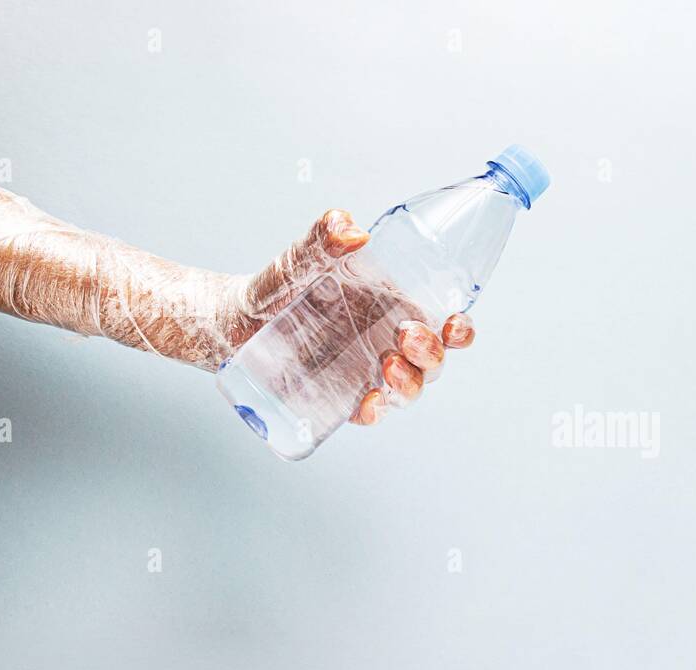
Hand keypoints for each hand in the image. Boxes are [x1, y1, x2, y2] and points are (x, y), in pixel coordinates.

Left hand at [222, 209, 475, 425]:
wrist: (236, 321)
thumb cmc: (278, 286)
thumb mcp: (301, 258)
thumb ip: (323, 237)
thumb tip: (350, 229)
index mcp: (395, 310)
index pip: (445, 325)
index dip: (460, 330)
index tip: (453, 323)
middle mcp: (389, 345)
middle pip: (434, 361)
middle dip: (432, 353)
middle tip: (406, 336)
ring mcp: (368, 374)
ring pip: (410, 390)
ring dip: (410, 383)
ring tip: (387, 364)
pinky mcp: (342, 400)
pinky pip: (370, 413)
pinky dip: (375, 411)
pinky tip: (368, 402)